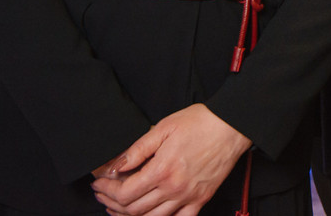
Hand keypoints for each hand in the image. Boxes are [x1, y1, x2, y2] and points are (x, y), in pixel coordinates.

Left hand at [91, 103, 251, 215]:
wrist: (231, 126)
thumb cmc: (200, 122)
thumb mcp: (164, 127)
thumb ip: (138, 149)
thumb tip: (116, 166)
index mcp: (162, 170)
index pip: (125, 193)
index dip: (107, 191)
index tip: (99, 184)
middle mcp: (173, 188)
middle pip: (134, 209)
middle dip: (112, 204)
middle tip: (103, 195)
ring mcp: (188, 197)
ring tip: (119, 208)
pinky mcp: (201, 199)